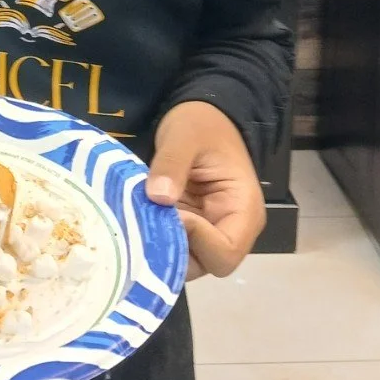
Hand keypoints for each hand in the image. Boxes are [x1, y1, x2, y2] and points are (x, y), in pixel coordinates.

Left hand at [145, 101, 265, 280]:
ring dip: (160, 245)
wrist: (203, 116)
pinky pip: (174, 243)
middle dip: (173, 249)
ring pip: (186, 259)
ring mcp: (209, 231)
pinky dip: (155, 236)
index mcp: (244, 211)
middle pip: (205, 263)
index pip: (225, 252)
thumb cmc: (202, 124)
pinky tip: (135, 220)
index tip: (169, 212)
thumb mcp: (185, 135)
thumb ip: (173, 164)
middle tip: (142, 223)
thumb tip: (158, 197)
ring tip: (135, 221)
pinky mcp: (190, 227)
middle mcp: (231, 229)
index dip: (196, 241)